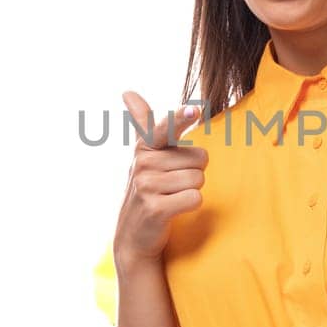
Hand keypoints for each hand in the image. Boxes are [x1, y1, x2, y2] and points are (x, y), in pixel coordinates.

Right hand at [114, 91, 207, 266]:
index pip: (166, 127)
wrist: (134, 235)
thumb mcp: (143, 155)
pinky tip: (173, 210)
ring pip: (199, 178)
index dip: (181, 118)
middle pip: (200, 157)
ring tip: (171, 197)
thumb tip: (126, 91)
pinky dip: (191, 205)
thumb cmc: (147, 188)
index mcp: (145, 147)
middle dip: (193, 172)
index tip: (194, 108)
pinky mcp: (156, 208)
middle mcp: (143, 163)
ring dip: (191, 190)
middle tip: (171, 185)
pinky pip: (195, 198)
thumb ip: (142, 122)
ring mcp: (147, 186)